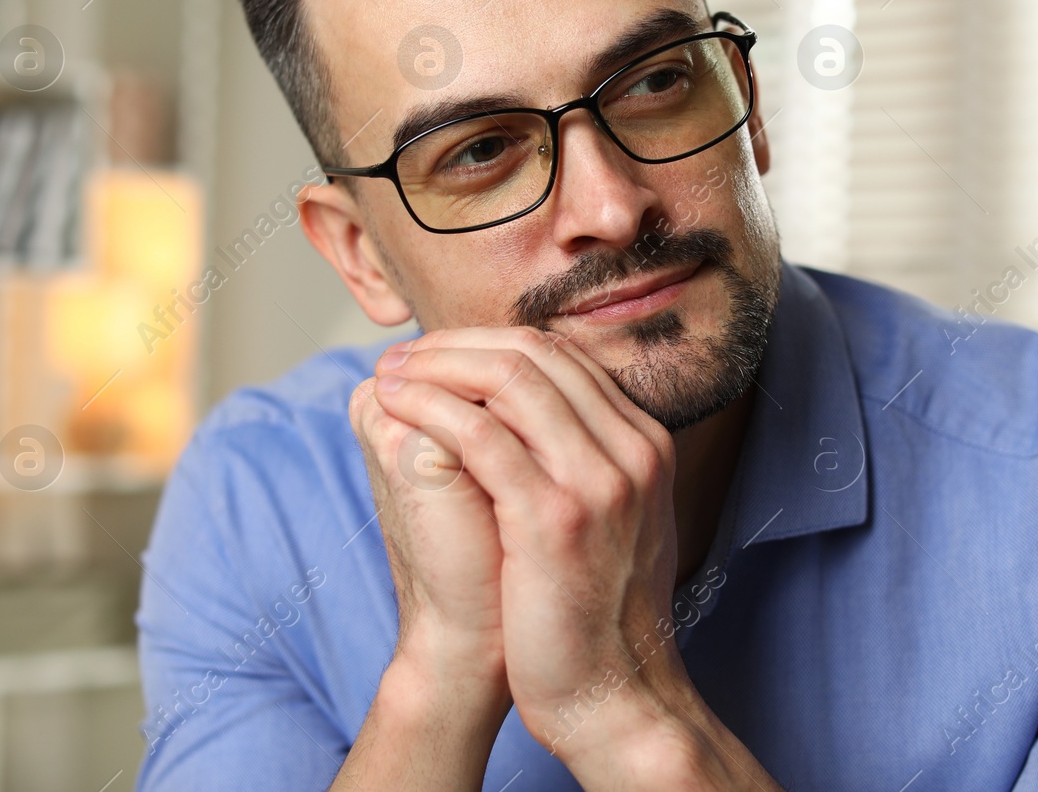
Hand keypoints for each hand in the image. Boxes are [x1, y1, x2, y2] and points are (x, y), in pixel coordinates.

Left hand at [373, 327, 700, 770]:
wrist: (616, 693)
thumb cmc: (595, 613)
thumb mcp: (618, 521)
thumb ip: (592, 464)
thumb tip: (541, 424)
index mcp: (645, 445)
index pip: (563, 357)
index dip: (490, 344)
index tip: (438, 355)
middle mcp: (632, 450)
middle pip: (537, 353)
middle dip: (458, 344)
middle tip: (405, 355)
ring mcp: (599, 480)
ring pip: (510, 377)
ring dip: (437, 366)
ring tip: (392, 374)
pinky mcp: (554, 516)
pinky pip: (482, 433)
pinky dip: (431, 407)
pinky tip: (398, 407)